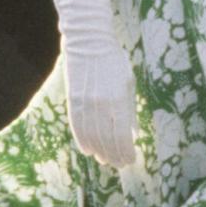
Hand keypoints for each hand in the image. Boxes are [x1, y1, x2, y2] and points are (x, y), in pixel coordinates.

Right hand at [62, 45, 136, 168]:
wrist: (88, 42)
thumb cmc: (113, 61)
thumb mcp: (128, 83)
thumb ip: (130, 109)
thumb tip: (133, 133)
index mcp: (118, 100)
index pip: (122, 135)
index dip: (126, 151)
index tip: (131, 159)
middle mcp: (101, 105)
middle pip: (107, 140)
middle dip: (114, 155)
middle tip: (120, 164)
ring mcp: (85, 104)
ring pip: (92, 137)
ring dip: (99, 152)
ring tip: (106, 160)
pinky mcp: (72, 101)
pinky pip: (77, 128)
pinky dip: (83, 141)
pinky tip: (88, 150)